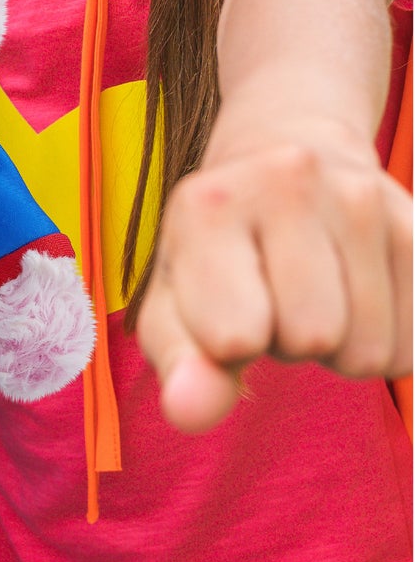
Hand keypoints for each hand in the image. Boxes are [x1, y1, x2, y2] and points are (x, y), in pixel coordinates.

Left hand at [137, 125, 411, 433]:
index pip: (234, 333)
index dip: (229, 347)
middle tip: (272, 294)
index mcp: (208, 204)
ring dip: (339, 344)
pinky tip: (354, 288)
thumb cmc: (218, 246)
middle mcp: (285, 182)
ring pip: (371, 351)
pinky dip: (385, 340)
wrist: (286, 150)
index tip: (221, 312)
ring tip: (310, 288)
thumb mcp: (175, 296)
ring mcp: (361, 195)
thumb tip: (189, 411)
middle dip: (289, 340)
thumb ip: (178, 358)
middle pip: (313, 339)